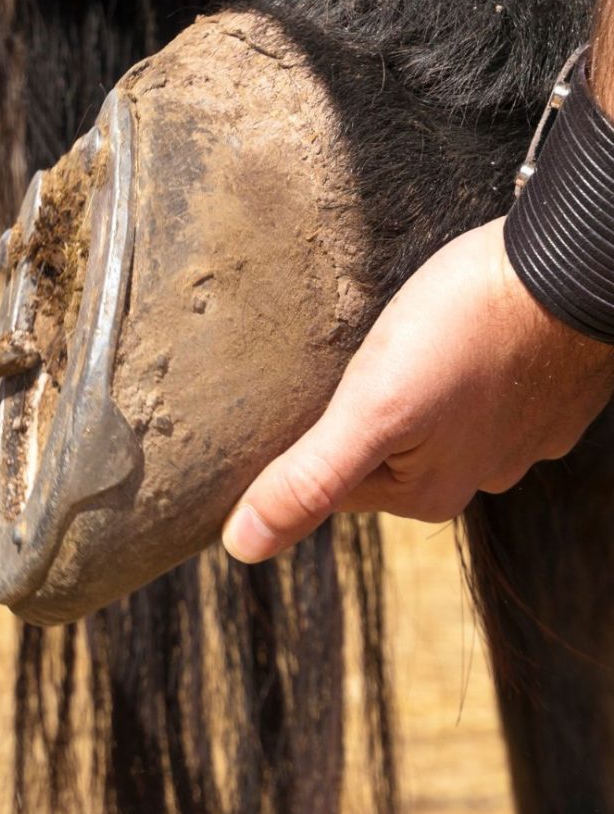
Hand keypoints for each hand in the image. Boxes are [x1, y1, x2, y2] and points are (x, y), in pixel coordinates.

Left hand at [222, 217, 613, 561]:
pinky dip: (447, 367)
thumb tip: (242, 545)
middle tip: (337, 362)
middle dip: (351, 413)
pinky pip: (468, 388)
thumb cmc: (467, 332)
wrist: (570, 267)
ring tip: (393, 345)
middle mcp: (472, 476)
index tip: (282, 402)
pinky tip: (443, 338)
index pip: (328, 484)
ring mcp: (510, 433)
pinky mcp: (531, 389)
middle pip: (377, 452)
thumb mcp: (370, 410)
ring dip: (400, 388)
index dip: (298, 443)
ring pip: (425, 419)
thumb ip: (309, 479)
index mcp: (424, 494)